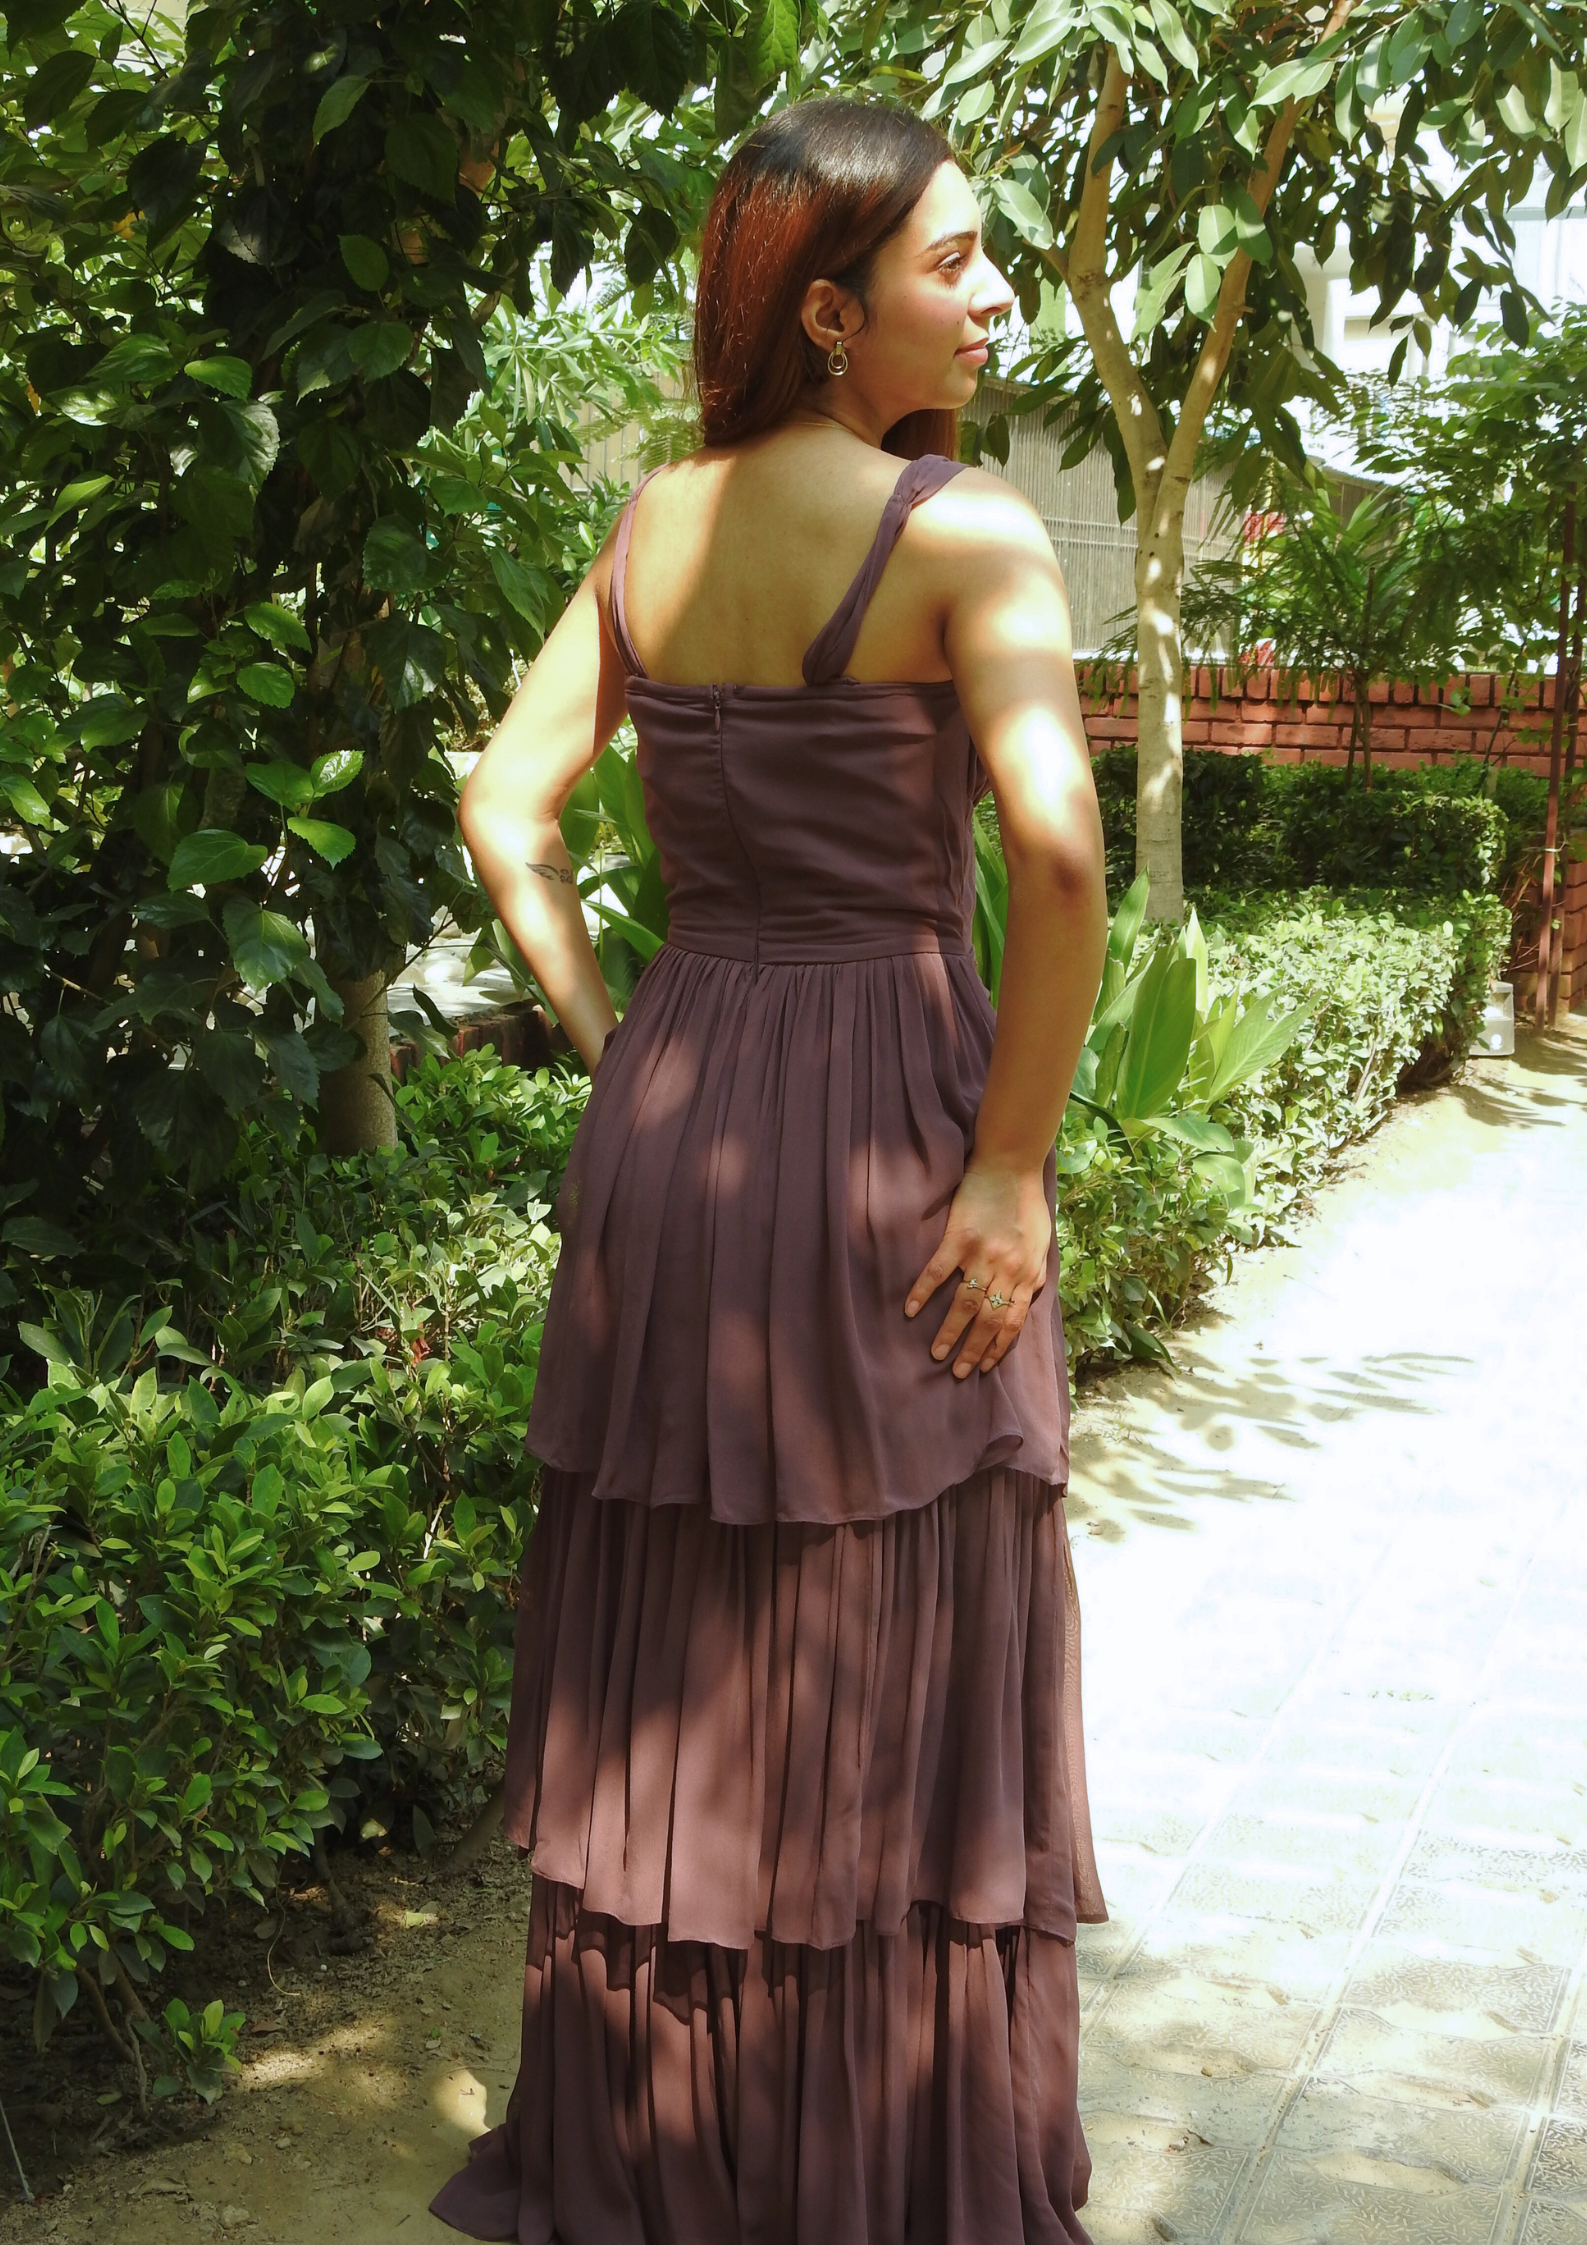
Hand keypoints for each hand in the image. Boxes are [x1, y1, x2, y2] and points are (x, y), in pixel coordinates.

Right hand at [905, 1156, 1050, 1377]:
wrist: (1011, 1165)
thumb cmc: (1027, 1203)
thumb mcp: (1042, 1244)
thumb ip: (1033, 1274)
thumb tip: (1025, 1300)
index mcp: (1027, 1273)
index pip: (1012, 1321)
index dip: (997, 1346)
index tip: (983, 1366)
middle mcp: (1006, 1269)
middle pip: (988, 1320)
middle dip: (972, 1350)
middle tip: (957, 1371)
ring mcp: (981, 1255)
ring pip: (965, 1304)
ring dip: (950, 1332)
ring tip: (936, 1353)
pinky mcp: (958, 1238)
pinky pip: (938, 1271)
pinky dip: (924, 1292)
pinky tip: (911, 1310)